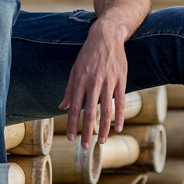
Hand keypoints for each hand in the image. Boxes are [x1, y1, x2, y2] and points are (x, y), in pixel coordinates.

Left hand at [58, 24, 127, 147]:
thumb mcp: (75, 69)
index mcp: (80, 81)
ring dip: (104, 128)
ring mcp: (108, 82)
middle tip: (85, 146)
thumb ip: (69, 89)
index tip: (71, 138)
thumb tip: (62, 107)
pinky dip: (119, 116)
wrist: (107, 36)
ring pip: (106, 110)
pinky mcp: (121, 80)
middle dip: (87, 131)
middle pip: (90, 112)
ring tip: (102, 141)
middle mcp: (94, 83)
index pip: (75, 108)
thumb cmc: (88, 54)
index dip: (73, 124)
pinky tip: (118, 128)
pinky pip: (120, 102)